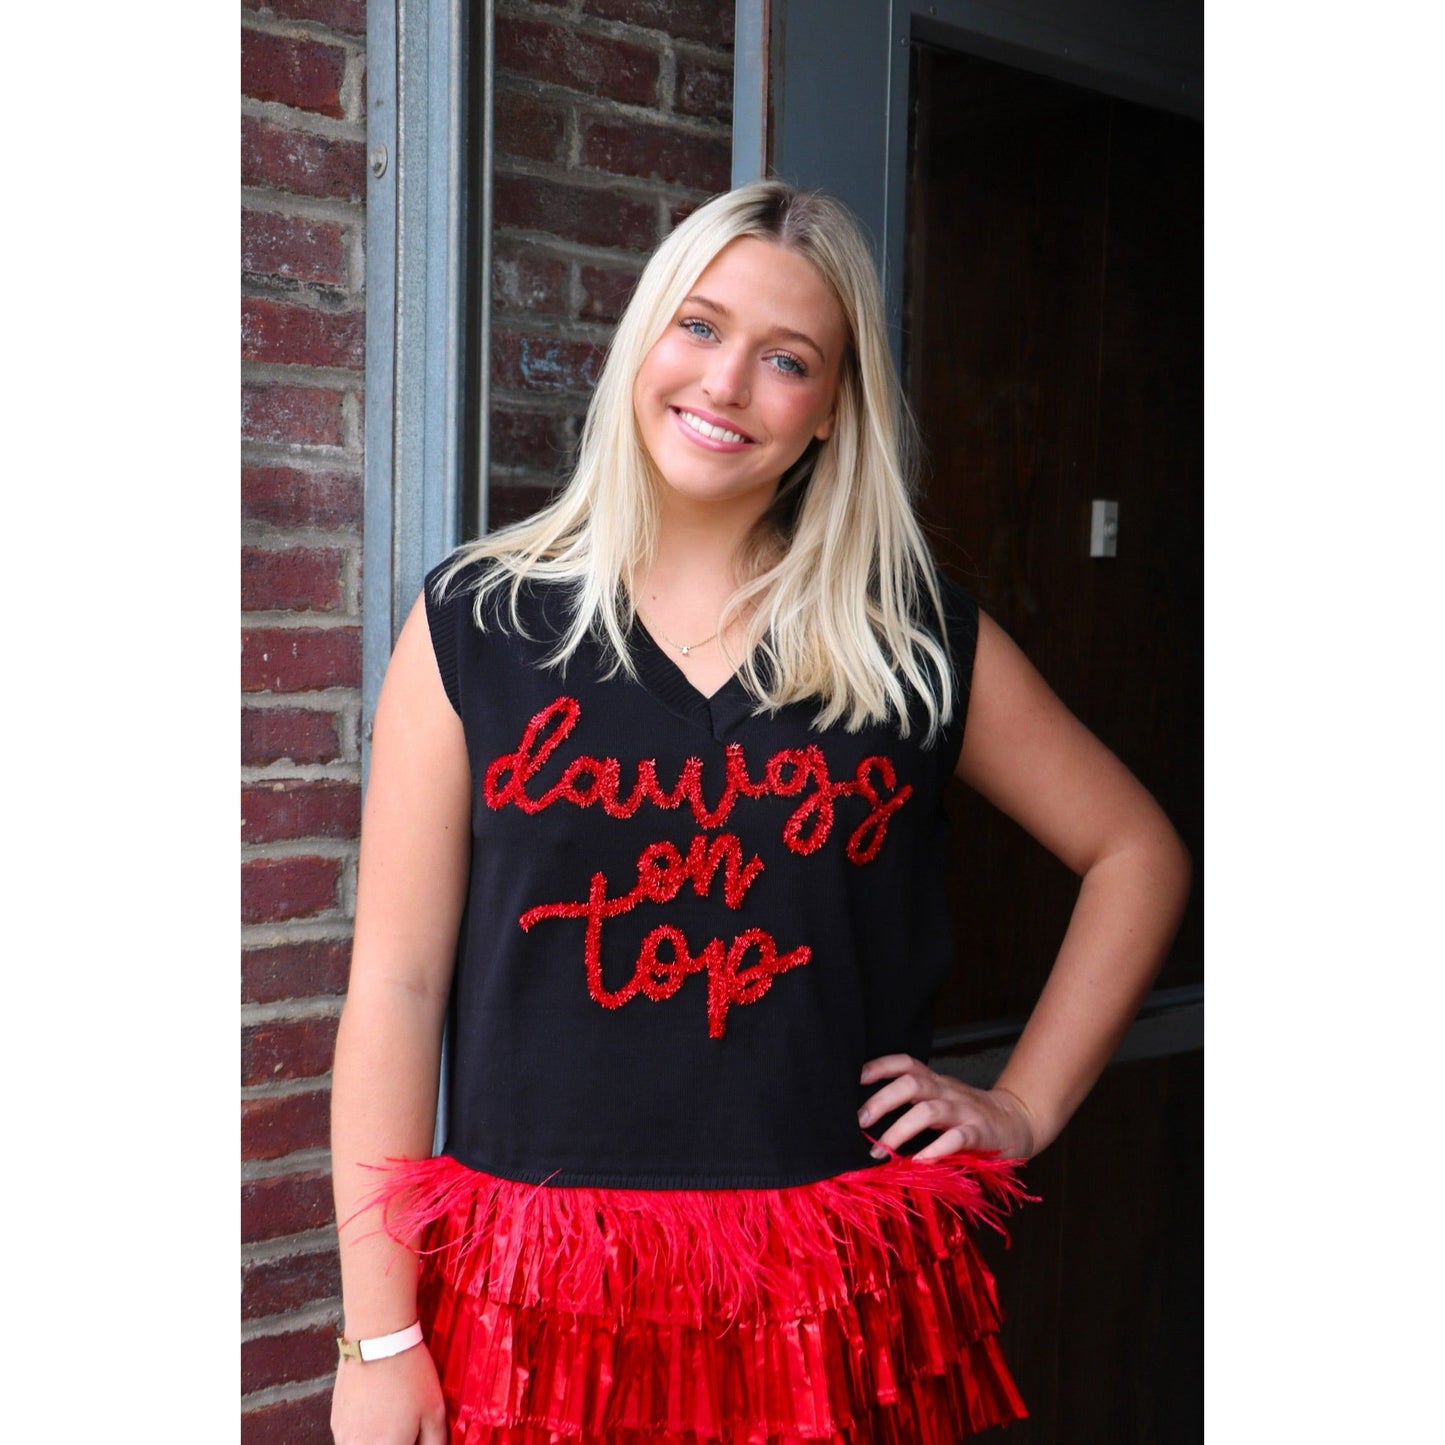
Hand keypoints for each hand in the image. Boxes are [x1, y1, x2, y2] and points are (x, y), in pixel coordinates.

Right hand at [331, 1341, 446, 1444]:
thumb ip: (435, 1442)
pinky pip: (350, 1438)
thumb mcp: (435, 1410)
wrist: (378, 1339)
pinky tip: (377, 1410)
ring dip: (378, 1439)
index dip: (411, 1443)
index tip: (416, 1436)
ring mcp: (343, 1437)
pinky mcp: (335, 1421)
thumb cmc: (410, 1374)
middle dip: (396, 1440)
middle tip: (406, 1426)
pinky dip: (364, 1433)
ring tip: (392, 1416)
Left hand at [858, 1054, 1036, 1161]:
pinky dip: (936, 1149)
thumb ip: (913, 1103)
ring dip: (900, 1130)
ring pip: (929, 1111)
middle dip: (882, 1100)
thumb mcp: (940, 1101)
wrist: (1017, 1122)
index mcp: (935, 1082)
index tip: (855, 1078)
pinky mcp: (980, 1135)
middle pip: (911, 1083)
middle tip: (860, 1122)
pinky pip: (957, 1138)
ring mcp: (964, 1112)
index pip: (906, 1063)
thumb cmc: (968, 1115)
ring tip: (880, 1151)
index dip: (880, 1066)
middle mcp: (947, 1092)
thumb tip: (868, 1116)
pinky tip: (919, 1162)